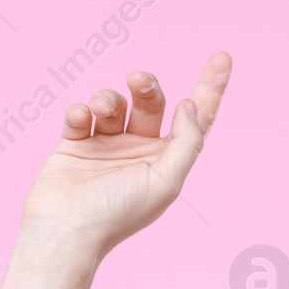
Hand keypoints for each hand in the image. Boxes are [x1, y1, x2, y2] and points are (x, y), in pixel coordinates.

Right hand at [19, 52, 231, 259]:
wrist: (65, 231)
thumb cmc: (117, 213)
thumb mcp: (166, 182)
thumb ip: (186, 142)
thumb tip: (190, 104)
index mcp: (164, 160)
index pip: (194, 119)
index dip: (210, 89)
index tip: (223, 57)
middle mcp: (137, 150)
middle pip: (151, 102)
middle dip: (147, 86)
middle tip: (139, 80)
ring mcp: (105, 146)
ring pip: (114, 103)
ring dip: (109, 99)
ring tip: (101, 109)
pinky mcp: (74, 144)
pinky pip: (80, 114)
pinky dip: (80, 112)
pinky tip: (80, 121)